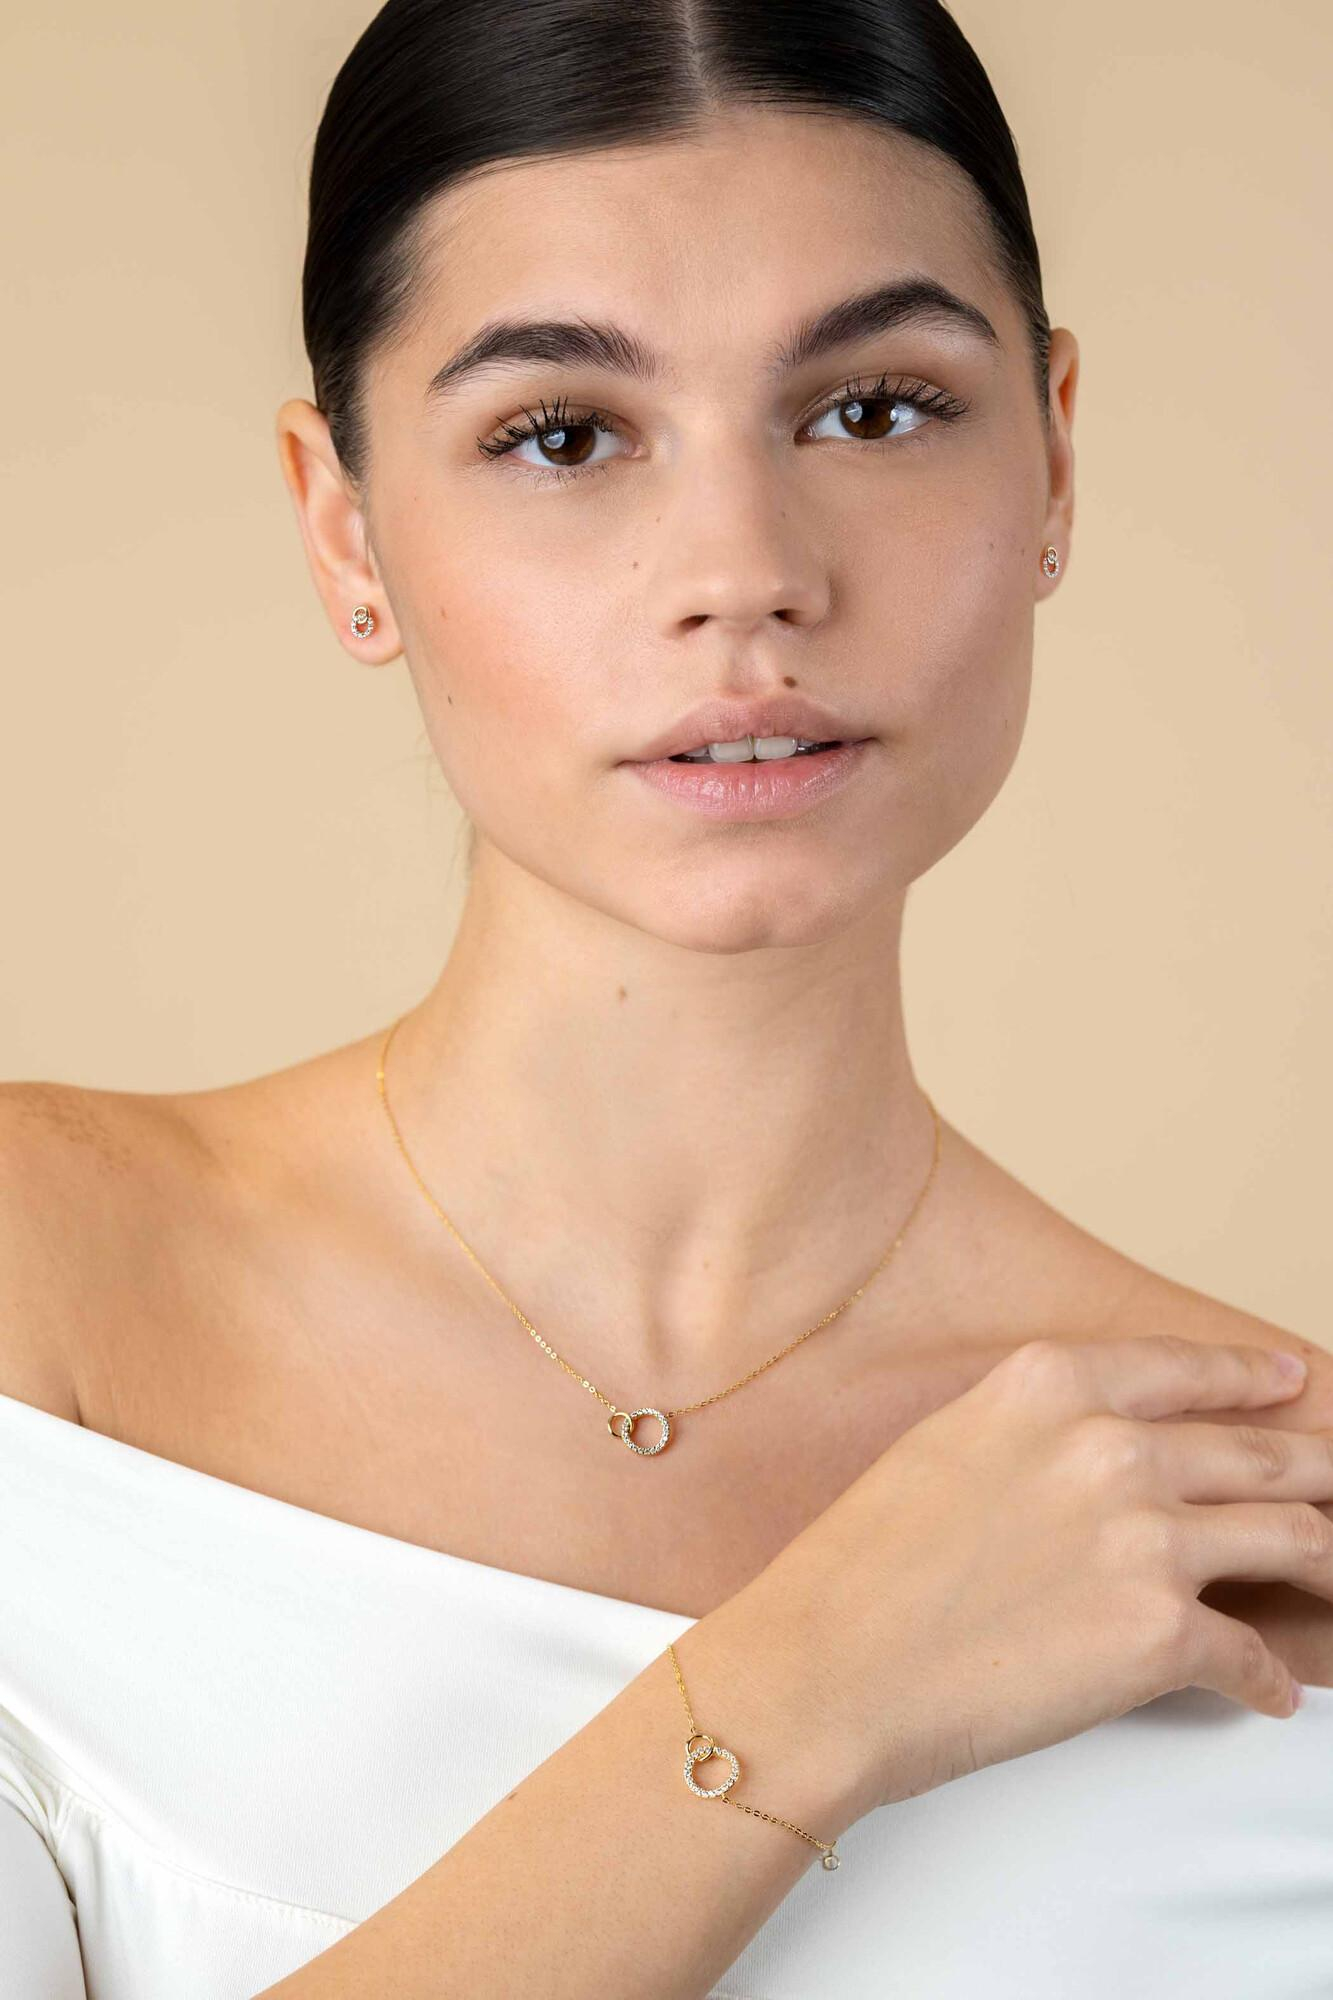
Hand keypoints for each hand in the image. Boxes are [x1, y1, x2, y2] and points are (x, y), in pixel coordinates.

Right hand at [757, 1336, 1327, 1821]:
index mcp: (1052, 1385)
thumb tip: (1102, 1455)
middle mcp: (1113, 1445)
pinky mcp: (1163, 1635)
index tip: (1291, 1381)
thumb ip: (1037, 1431)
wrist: (830, 1665)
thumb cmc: (862, 1567)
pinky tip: (1269, 1690)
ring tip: (1330, 1584)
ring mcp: (1147, 1537)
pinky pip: (1252, 1655)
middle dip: (1319, 1468)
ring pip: (1291, 1537)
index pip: (1189, 1367)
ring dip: (1322, 1565)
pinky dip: (1268, 1680)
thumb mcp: (946, 1443)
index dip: (1253, 1377)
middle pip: (1261, 1451)